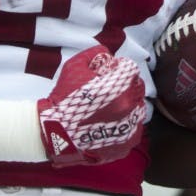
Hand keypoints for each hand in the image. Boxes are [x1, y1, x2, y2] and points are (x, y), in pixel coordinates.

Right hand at [37, 45, 145, 166]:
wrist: (57, 134)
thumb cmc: (64, 98)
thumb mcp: (73, 66)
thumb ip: (94, 54)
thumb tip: (108, 55)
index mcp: (116, 86)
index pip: (130, 68)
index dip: (119, 68)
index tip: (109, 72)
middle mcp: (126, 106)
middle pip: (137, 87)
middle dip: (125, 84)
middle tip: (109, 89)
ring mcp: (129, 126)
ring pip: (138, 107)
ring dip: (127, 103)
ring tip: (109, 107)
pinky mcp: (127, 142)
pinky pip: (135, 127)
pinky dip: (126, 123)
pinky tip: (111, 122)